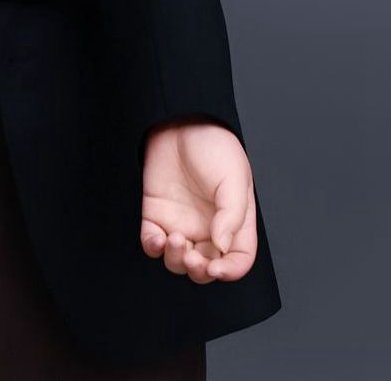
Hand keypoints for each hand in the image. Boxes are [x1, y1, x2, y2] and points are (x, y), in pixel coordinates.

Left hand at [139, 119, 257, 283]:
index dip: (229, 271)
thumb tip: (222, 247)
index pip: (238, 260)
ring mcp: (181, 222)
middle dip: (199, 271)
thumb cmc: (213, 145)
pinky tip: (156, 239)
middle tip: (193, 258)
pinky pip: (152, 243)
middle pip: (206, 267)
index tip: (216, 268)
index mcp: (234, 222)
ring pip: (178, 261)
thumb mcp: (233, 176)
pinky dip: (153, 248)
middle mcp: (208, 227)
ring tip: (174, 239)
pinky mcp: (156, 214)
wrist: (179, 120)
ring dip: (176, 260)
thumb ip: (232, 214)